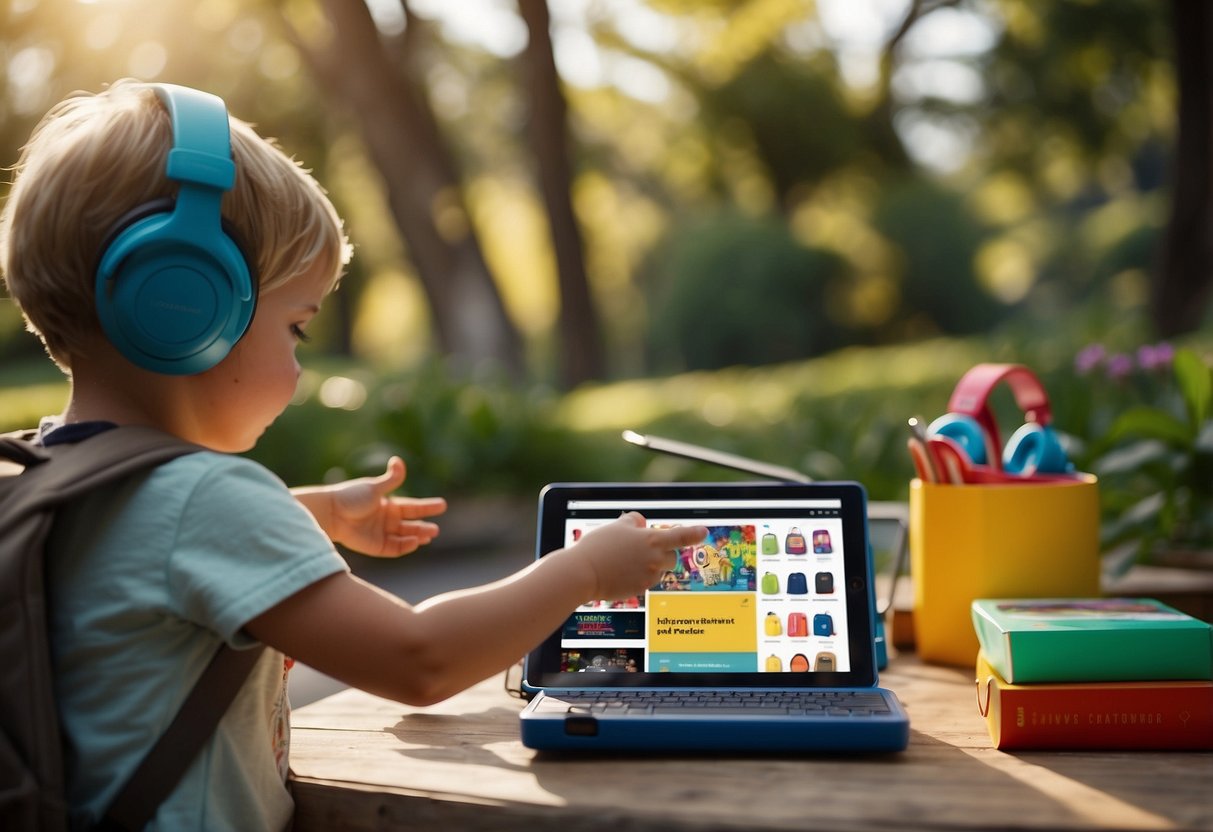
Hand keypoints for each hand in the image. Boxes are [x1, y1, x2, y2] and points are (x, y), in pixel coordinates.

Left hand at [296, 457, 446, 557]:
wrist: (331, 513)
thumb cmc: (351, 497)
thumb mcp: (374, 487)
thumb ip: (391, 479)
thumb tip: (399, 461)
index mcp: (389, 505)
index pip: (413, 507)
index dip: (427, 507)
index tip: (442, 505)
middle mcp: (388, 520)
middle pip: (411, 525)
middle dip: (424, 527)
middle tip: (436, 529)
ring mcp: (382, 534)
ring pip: (406, 537)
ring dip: (418, 537)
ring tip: (429, 535)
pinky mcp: (375, 546)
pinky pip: (395, 548)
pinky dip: (406, 546)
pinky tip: (415, 542)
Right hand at [572, 513, 707, 600]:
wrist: (583, 573)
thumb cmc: (598, 547)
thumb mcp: (616, 526)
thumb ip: (633, 522)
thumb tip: (640, 524)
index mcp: (651, 540)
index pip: (680, 536)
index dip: (694, 533)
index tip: (704, 531)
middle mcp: (655, 559)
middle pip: (672, 557)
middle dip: (663, 554)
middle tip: (644, 551)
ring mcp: (649, 576)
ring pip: (658, 570)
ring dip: (650, 566)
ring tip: (625, 562)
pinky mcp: (640, 589)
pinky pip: (645, 581)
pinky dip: (638, 577)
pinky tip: (621, 573)